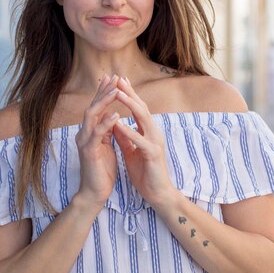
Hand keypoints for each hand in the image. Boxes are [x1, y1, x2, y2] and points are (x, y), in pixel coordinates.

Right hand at [74, 75, 120, 209]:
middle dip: (104, 91)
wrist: (94, 192)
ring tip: (116, 90)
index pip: (97, 107)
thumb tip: (112, 114)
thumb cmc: (102, 170)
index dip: (104, 91)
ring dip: (104, 102)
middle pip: (93, 106)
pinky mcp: (89, 152)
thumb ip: (106, 130)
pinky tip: (116, 114)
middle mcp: (84, 133)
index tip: (114, 77)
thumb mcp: (105, 145)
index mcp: (90, 131)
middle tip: (114, 76)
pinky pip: (97, 134)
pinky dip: (106, 123)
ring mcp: (84, 142)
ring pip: (92, 116)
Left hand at [112, 77, 174, 207]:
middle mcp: (154, 133)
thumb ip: (124, 137)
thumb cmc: (145, 173)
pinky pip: (140, 140)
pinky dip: (129, 131)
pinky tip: (118, 124)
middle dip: (130, 92)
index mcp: (148, 132)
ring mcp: (155, 142)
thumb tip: (115, 123)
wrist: (158, 194)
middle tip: (118, 78)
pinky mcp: (153, 154)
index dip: (129, 94)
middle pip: (141, 107)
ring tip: (117, 92)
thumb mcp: (131, 152)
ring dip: (130, 104)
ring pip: (143, 118)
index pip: (138, 109)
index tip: (118, 81)